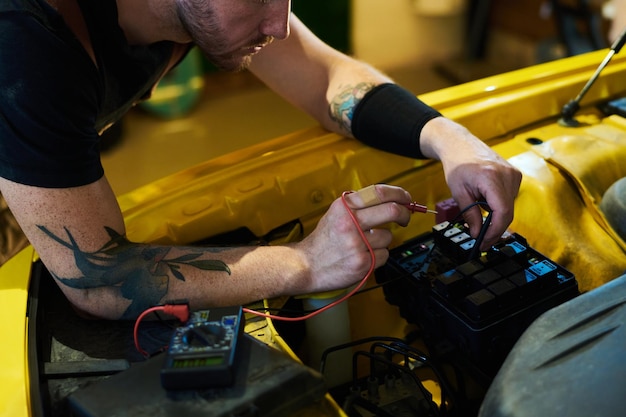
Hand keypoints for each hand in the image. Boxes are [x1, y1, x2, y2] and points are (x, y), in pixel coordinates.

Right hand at [295, 184, 412, 293]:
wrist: (305, 265)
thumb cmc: (323, 241)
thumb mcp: (335, 214)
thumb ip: (358, 206)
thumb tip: (391, 200)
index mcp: (344, 207)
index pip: (379, 192)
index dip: (399, 194)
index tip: (406, 199)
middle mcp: (350, 222)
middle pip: (392, 211)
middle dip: (405, 214)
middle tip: (405, 218)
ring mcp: (357, 243)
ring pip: (388, 236)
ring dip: (382, 241)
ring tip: (365, 245)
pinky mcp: (362, 262)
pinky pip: (384, 255)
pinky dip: (377, 257)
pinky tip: (363, 257)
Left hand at [421, 118, 521, 249]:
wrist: (460, 144)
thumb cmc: (457, 164)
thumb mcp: (458, 192)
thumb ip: (469, 214)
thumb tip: (477, 233)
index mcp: (492, 177)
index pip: (503, 211)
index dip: (495, 230)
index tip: (484, 241)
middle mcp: (507, 175)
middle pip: (508, 212)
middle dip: (495, 229)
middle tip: (482, 241)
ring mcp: (514, 174)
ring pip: (510, 207)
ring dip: (497, 218)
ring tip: (480, 220)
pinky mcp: (515, 175)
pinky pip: (510, 198)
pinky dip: (499, 207)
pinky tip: (486, 206)